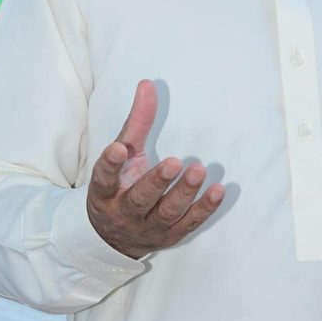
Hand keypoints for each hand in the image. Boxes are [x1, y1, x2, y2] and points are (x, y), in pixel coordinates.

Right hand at [87, 79, 224, 258]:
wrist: (115, 236)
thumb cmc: (120, 185)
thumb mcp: (123, 154)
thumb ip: (136, 122)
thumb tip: (148, 84)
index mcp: (105, 192)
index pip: (104, 178)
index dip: (110, 165)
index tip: (118, 149)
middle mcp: (124, 213)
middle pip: (140, 199)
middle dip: (156, 182)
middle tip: (175, 162)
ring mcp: (147, 228)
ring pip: (166, 214)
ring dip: (184, 194)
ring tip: (197, 171)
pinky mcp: (169, 236)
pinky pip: (188, 224)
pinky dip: (204, 209)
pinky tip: (217, 191)